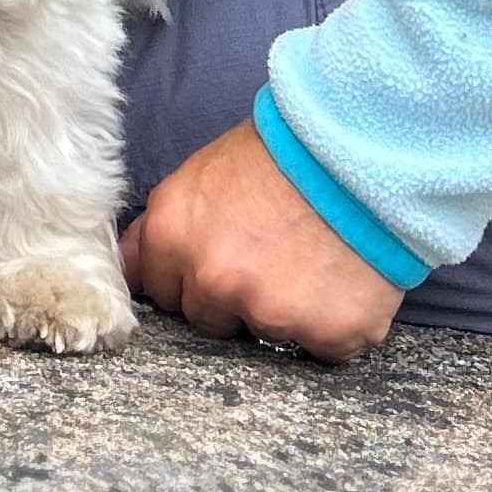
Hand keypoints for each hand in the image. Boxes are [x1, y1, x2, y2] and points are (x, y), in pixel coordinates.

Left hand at [121, 119, 406, 361]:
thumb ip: (166, 228)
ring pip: (265, 333)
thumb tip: (129, 267)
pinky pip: (321, 347)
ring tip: (312, 258)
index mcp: (174, 236)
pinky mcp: (326, 334)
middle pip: (208, 319)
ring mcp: (269, 313)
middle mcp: (214, 281)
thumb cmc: (282, 150)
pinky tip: (342, 280)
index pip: (160, 290)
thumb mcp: (203, 174)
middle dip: (234, 295)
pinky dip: (332, 323)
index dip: (192, 271)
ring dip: (286, 309)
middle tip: (273, 251)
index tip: (223, 251)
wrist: (361, 143)